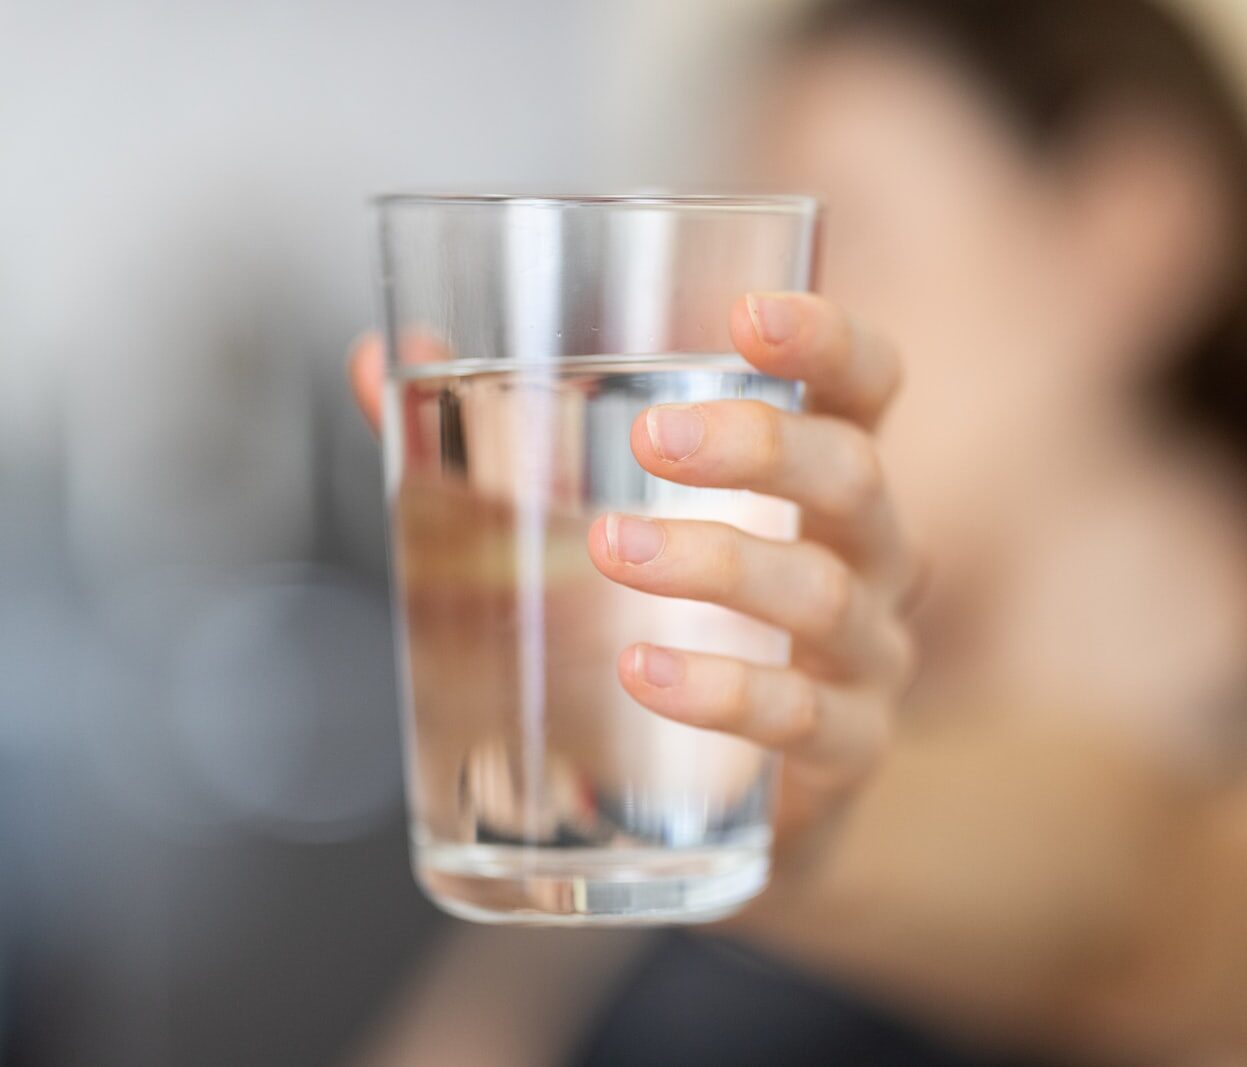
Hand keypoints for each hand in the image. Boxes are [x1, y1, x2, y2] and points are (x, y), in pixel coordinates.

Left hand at [348, 293, 917, 840]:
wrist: (719, 795)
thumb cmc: (662, 620)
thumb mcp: (592, 518)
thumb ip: (490, 442)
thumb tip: (377, 360)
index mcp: (818, 473)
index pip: (867, 383)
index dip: (829, 339)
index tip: (746, 314)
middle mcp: (867, 552)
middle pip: (853, 475)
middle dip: (759, 446)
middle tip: (654, 439)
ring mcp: (867, 653)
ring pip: (822, 592)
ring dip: (718, 563)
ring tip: (611, 548)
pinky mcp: (847, 747)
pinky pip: (803, 717)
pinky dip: (723, 690)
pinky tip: (643, 670)